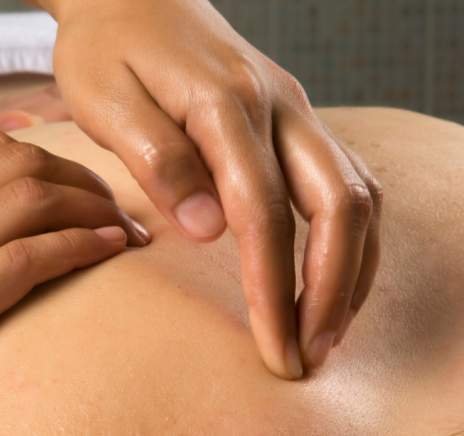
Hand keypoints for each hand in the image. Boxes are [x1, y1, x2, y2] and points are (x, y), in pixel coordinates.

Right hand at [0, 132, 148, 435]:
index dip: (52, 166)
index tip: (84, 194)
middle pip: (23, 165)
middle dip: (85, 181)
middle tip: (118, 212)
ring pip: (34, 199)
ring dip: (95, 209)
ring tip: (129, 233)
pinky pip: (27, 258)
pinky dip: (78, 247)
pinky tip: (109, 251)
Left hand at [24, 0, 382, 378]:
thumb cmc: (107, 49)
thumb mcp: (109, 101)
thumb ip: (161, 162)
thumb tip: (209, 228)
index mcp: (227, 108)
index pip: (266, 215)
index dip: (276, 291)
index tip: (277, 351)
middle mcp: (279, 108)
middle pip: (339, 207)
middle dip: (330, 292)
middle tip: (309, 357)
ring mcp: (295, 112)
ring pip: (357, 197)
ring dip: (350, 272)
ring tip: (326, 334)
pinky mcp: (294, 121)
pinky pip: (346, 183)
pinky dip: (349, 242)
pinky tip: (332, 281)